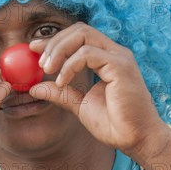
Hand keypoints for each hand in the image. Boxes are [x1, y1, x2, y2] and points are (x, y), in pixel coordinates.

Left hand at [28, 22, 170, 160]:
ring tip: (47, 70)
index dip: (54, 40)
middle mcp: (115, 52)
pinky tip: (62, 81)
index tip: (33, 49)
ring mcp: (119, 57)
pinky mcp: (121, 66)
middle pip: (79, 30)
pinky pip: (87, 54)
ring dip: (59, 50)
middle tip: (40, 63)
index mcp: (107, 58)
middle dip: (54, 42)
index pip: (78, 37)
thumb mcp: (79, 105)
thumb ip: (60, 93)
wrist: (137, 140)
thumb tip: (34, 87)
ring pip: (82, 35)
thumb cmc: (114, 124)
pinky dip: (69, 65)